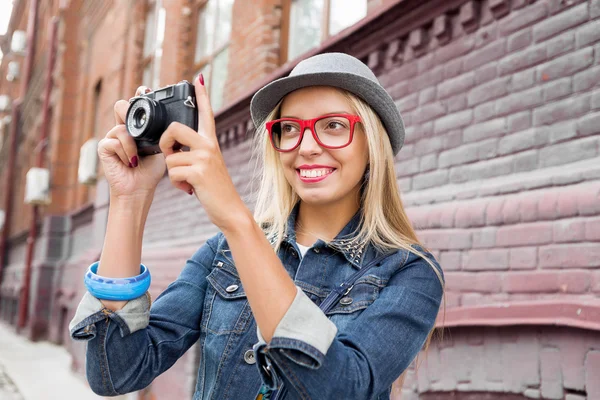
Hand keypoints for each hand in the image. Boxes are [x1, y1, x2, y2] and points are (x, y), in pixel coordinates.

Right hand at [98, 86, 165, 199]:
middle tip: (137, 117)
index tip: (147, 90)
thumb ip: (161, 132)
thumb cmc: (151, 169)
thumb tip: (173, 119)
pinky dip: (126, 152)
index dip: (139, 95)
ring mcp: (112, 137)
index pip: (135, 106)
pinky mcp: (104, 148)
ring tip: (138, 157)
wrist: (141, 188)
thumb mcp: (160, 146)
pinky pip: (115, 141)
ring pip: (120, 127)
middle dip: (129, 109)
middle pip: (121, 106)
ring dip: (132, 143)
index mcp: (136, 127)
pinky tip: (130, 163)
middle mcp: (123, 128)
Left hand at [159, 75, 247, 230]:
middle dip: (165, 144)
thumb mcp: (207, 166)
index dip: (201, 95)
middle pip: (174, 129)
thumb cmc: (215, 190)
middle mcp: (209, 146)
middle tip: (174, 158)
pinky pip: (172, 172)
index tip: (198, 78)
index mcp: (211, 142)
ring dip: (173, 174)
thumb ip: (194, 153)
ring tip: (188, 181)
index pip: (206, 114)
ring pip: (170, 158)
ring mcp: (204, 158)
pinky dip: (177, 184)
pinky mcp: (198, 171)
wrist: (230, 210)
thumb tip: (172, 149)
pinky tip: (190, 189)